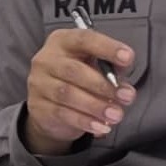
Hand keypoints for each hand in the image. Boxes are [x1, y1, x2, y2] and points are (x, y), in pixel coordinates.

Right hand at [19, 27, 137, 157]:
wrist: (51, 106)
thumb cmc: (78, 79)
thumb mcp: (95, 67)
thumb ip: (112, 69)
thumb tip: (125, 81)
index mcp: (63, 41)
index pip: (84, 39)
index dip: (107, 47)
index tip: (127, 57)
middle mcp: (47, 59)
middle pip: (75, 70)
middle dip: (103, 84)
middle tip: (125, 96)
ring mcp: (39, 83)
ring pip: (68, 94)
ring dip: (96, 106)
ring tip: (116, 115)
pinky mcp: (38, 106)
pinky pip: (63, 114)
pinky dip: (85, 121)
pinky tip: (101, 126)